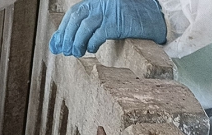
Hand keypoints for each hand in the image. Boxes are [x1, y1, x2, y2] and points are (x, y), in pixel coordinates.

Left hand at [49, 0, 165, 57]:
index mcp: (96, 1)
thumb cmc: (130, 20)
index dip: (62, 29)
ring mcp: (110, 11)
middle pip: (76, 19)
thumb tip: (64, 43)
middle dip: (67, 36)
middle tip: (65, 51)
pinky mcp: (118, 22)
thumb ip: (89, 26)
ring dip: (77, 42)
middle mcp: (101, 3)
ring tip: (77, 53)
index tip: (56, 44)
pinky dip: (92, 43)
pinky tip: (92, 49)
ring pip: (85, 26)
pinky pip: (99, 34)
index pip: (73, 13)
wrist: (155, 18)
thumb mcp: (107, 18)